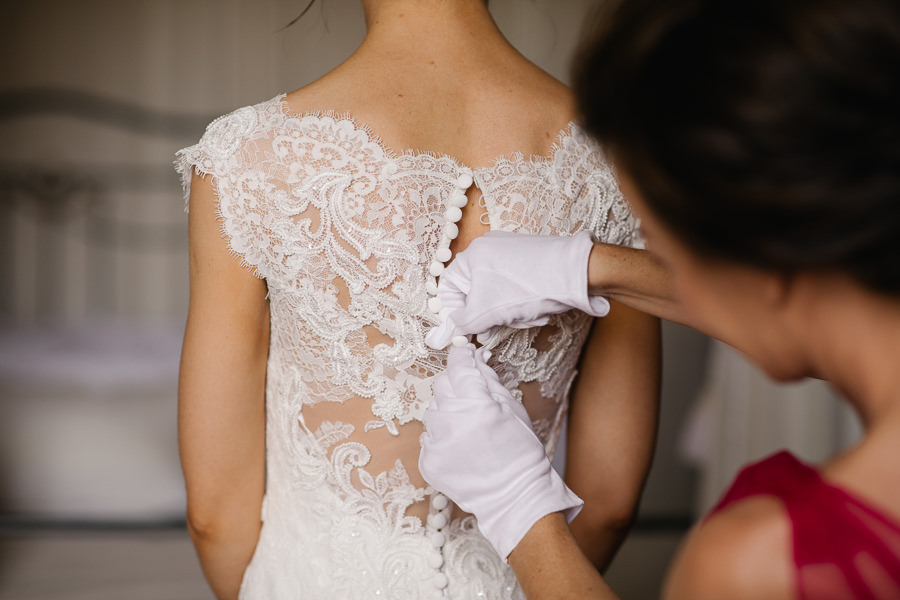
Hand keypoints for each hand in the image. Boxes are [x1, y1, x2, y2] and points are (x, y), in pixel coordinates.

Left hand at [419, 344, 582, 558]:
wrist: (514, 496)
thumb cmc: (520, 452)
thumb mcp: (513, 409)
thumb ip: (490, 380)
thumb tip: (475, 358)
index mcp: (478, 406)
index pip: (460, 367)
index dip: (462, 356)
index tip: (464, 352)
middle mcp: (453, 422)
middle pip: (442, 386)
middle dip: (456, 386)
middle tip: (471, 398)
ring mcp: (437, 444)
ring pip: (433, 410)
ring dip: (447, 412)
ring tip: (467, 428)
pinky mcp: (428, 462)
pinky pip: (429, 436)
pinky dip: (441, 437)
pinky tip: (460, 446)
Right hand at [425, 231, 609, 348]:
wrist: (574, 273)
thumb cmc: (524, 288)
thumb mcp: (486, 312)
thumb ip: (462, 324)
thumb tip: (445, 334)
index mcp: (472, 254)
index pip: (449, 287)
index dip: (455, 312)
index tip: (468, 328)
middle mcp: (489, 249)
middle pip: (475, 291)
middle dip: (488, 314)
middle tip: (495, 329)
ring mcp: (511, 252)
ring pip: (498, 292)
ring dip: (508, 312)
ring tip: (526, 316)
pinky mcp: (531, 259)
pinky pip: (516, 286)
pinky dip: (523, 302)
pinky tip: (538, 308)